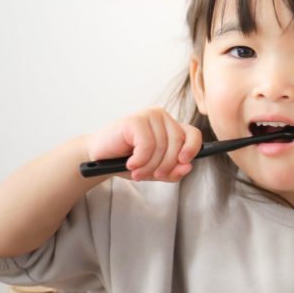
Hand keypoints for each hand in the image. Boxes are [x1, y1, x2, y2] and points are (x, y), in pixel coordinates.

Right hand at [87, 107, 201, 181]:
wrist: (99, 158)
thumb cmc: (128, 162)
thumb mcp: (155, 171)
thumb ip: (173, 171)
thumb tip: (188, 167)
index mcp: (171, 127)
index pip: (193, 134)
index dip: (192, 148)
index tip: (185, 162)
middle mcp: (163, 117)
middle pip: (178, 142)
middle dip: (166, 165)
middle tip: (152, 176)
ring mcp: (149, 116)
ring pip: (162, 146)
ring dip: (149, 166)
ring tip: (137, 173)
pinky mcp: (135, 120)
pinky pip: (147, 145)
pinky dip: (140, 160)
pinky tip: (130, 164)